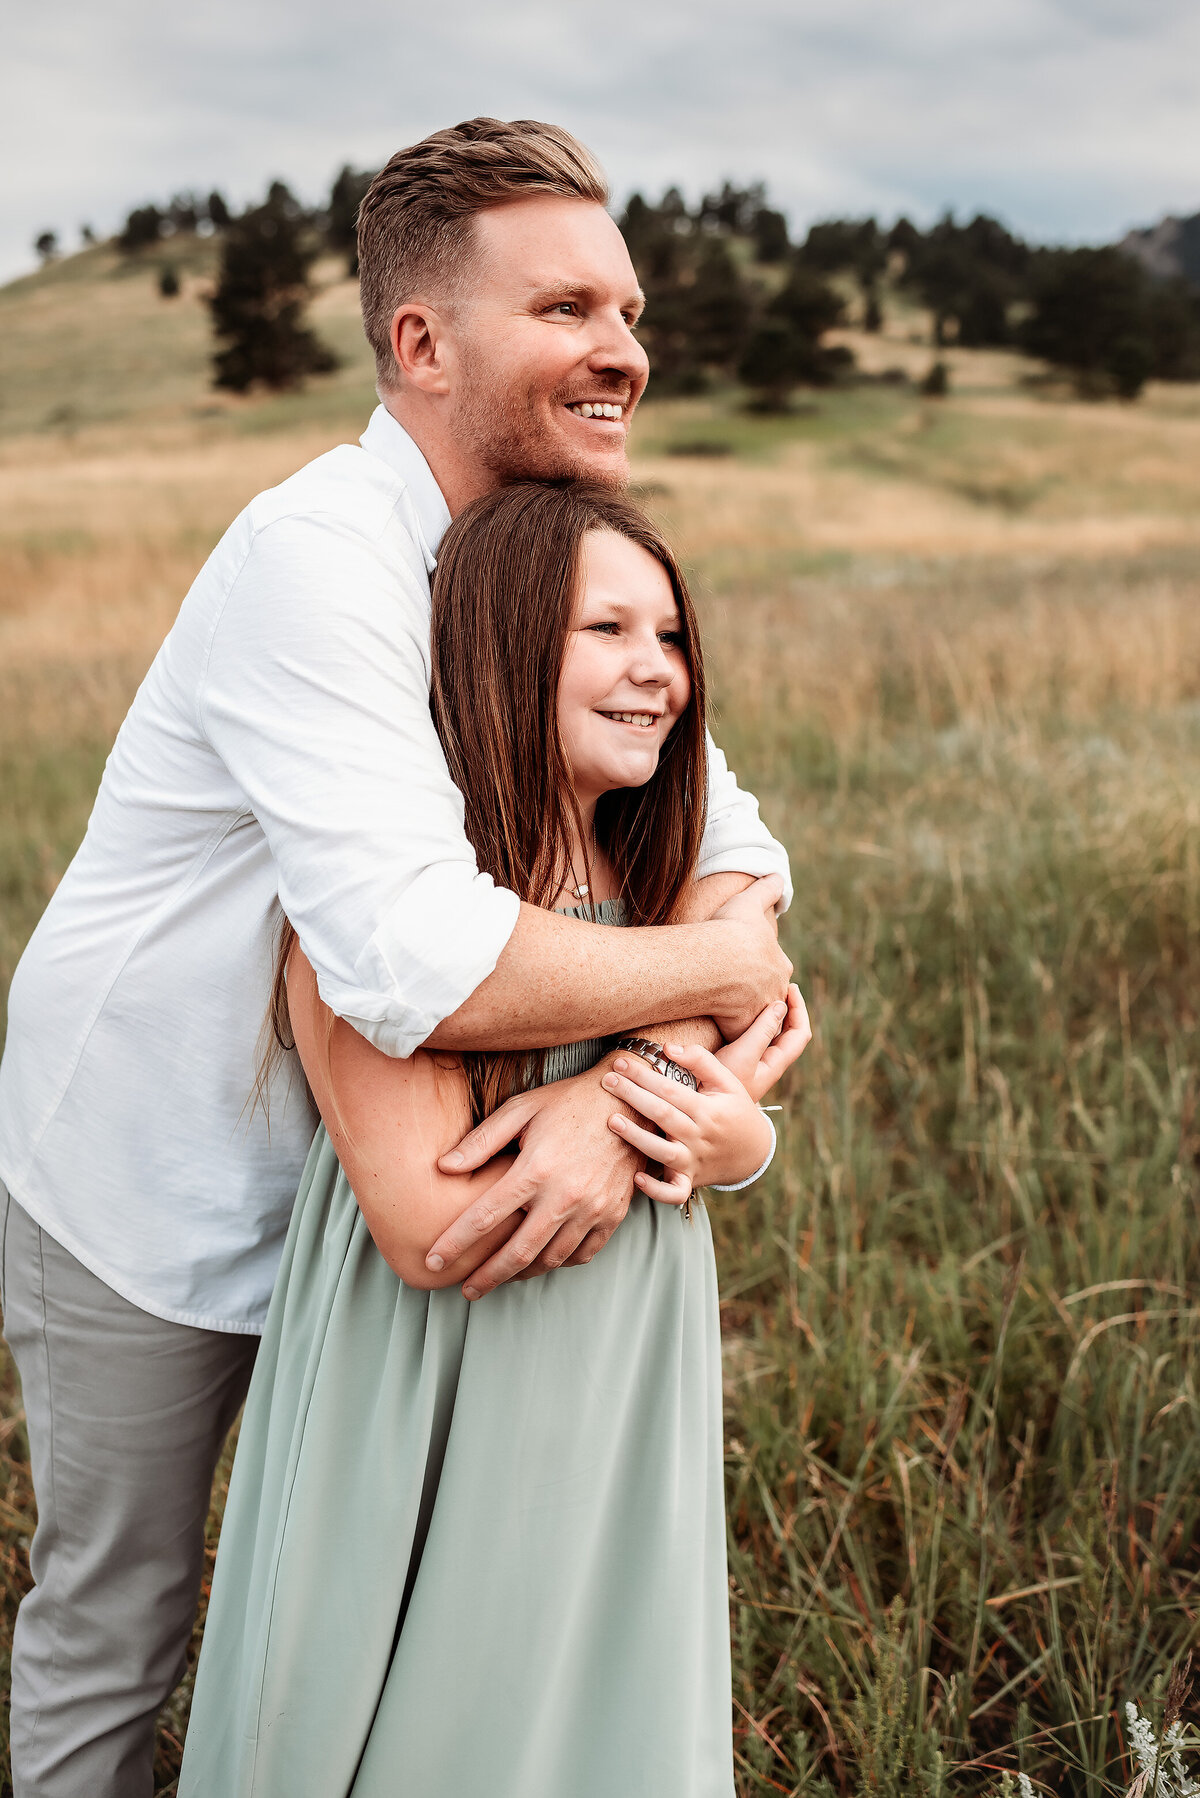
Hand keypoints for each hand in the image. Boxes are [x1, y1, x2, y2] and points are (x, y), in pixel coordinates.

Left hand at [424, 1068, 640, 1297]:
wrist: (630, 1102)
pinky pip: (582, 1254)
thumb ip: (481, 1140)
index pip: (485, 1217)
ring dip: (521, 1274)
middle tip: (466, 1291)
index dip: (455, 1243)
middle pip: (517, 1253)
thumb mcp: (521, 1109)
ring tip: (500, 1277)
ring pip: (550, 1259)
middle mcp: (565, 1195)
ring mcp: (592, 1209)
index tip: (433, 1260)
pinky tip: (541, 1261)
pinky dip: (559, 1263)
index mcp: (536, 1169)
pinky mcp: (613, 1214)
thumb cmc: (568, 1102)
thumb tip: (443, 1167)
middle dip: (487, 1277)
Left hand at [601, 1005, 798, 1193]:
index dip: (645, 1076)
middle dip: (633, 1097)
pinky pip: (673, 1192)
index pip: (671, 1090)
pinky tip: (636, 1176)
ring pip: (663, 1152)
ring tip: (612, 1120)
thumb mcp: (727, 1082)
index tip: (620, 1063)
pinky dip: (656, 1190)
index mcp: (708, 1110)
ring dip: (636, 1138)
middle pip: (663, 1115)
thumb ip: (700, 1060)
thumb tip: (668, 1047)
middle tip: (607, 1081)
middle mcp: (699, 1136)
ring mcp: (693, 1161)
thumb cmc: (734, 1110)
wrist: (753, 1152)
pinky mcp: (689, 1181)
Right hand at [708, 875, 792, 1039]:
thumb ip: (767, 888)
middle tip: (731, 992)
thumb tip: (778, 875)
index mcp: (780, 964)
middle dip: (753, 996)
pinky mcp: (742, 1027)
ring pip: (754, 1016)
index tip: (741, 967)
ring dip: (742, 1015)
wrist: (717, 959)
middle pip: (767, 996)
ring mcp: (760, 1011)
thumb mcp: (751, 900)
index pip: (773, 969)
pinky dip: (725, 1029)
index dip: (757, 967)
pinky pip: (734, 1032)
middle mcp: (775, 990)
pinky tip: (710, 1024)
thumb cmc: (731, 929)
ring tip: (722, 1012)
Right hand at [717, 983, 810, 1101]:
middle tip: (781, 985)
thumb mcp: (744, 1055)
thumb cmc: (723, 1085)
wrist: (700, 1106)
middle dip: (790, 1008)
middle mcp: (769, 1063)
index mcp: (776, 1063)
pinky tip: (745, 1012)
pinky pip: (757, 1037)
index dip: (800, 1009)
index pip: (800, 1033)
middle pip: (790, 1032)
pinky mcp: (739, 1061)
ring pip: (773, 1034)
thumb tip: (781, 1005)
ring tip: (766, 994)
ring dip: (774, 1013)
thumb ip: (762, 1031)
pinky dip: (758, 1021)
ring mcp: (754, 1063)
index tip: (790, 987)